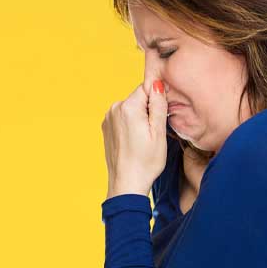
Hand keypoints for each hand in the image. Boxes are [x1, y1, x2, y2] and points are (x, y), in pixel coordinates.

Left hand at [101, 79, 168, 199]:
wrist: (127, 184)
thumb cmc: (146, 162)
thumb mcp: (159, 132)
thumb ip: (158, 104)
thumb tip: (157, 83)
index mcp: (128, 107)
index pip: (148, 87)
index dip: (158, 100)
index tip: (160, 117)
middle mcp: (114, 108)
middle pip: (139, 97)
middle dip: (148, 109)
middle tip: (153, 132)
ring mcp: (108, 118)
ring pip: (131, 107)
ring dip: (139, 117)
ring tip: (143, 139)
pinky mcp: (106, 128)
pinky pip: (123, 117)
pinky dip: (130, 124)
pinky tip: (134, 141)